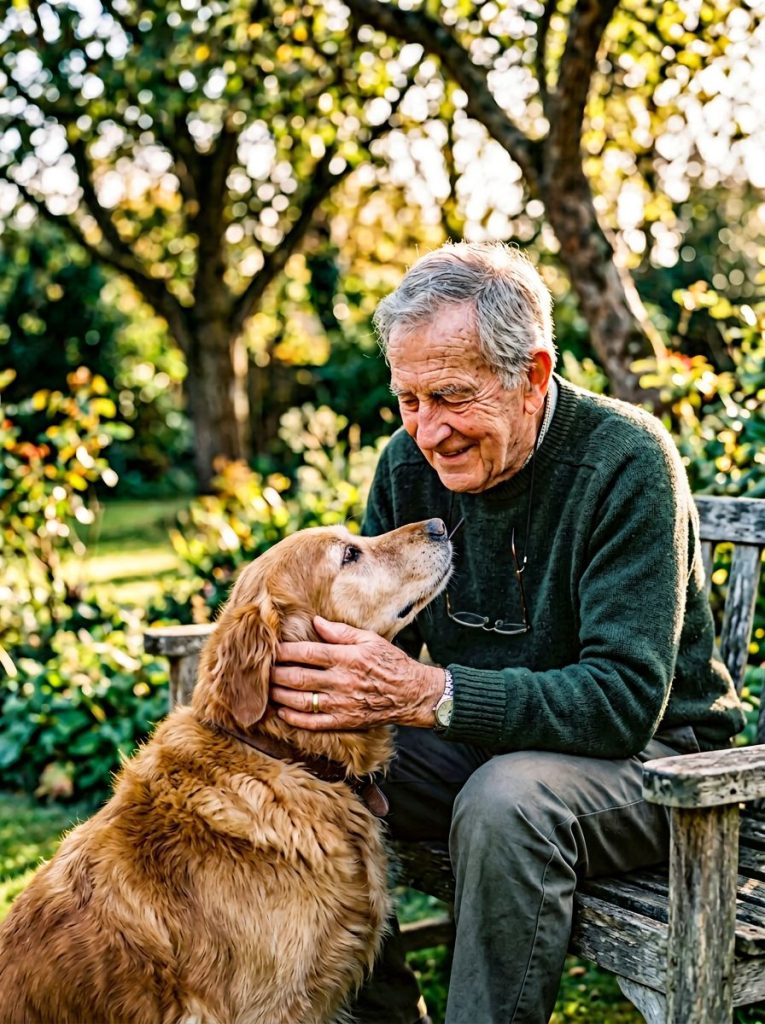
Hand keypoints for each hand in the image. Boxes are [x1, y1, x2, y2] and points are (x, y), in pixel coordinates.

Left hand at [270, 616, 445, 730]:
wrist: (412, 694)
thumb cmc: (391, 663)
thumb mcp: (369, 639)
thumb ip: (340, 632)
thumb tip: (315, 622)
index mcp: (347, 657)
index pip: (307, 653)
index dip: (285, 651)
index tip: (270, 649)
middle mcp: (342, 681)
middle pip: (299, 677)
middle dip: (275, 674)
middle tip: (260, 671)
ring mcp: (342, 704)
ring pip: (301, 700)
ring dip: (280, 695)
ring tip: (266, 690)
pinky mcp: (344, 721)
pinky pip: (314, 722)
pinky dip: (295, 718)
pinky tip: (282, 711)